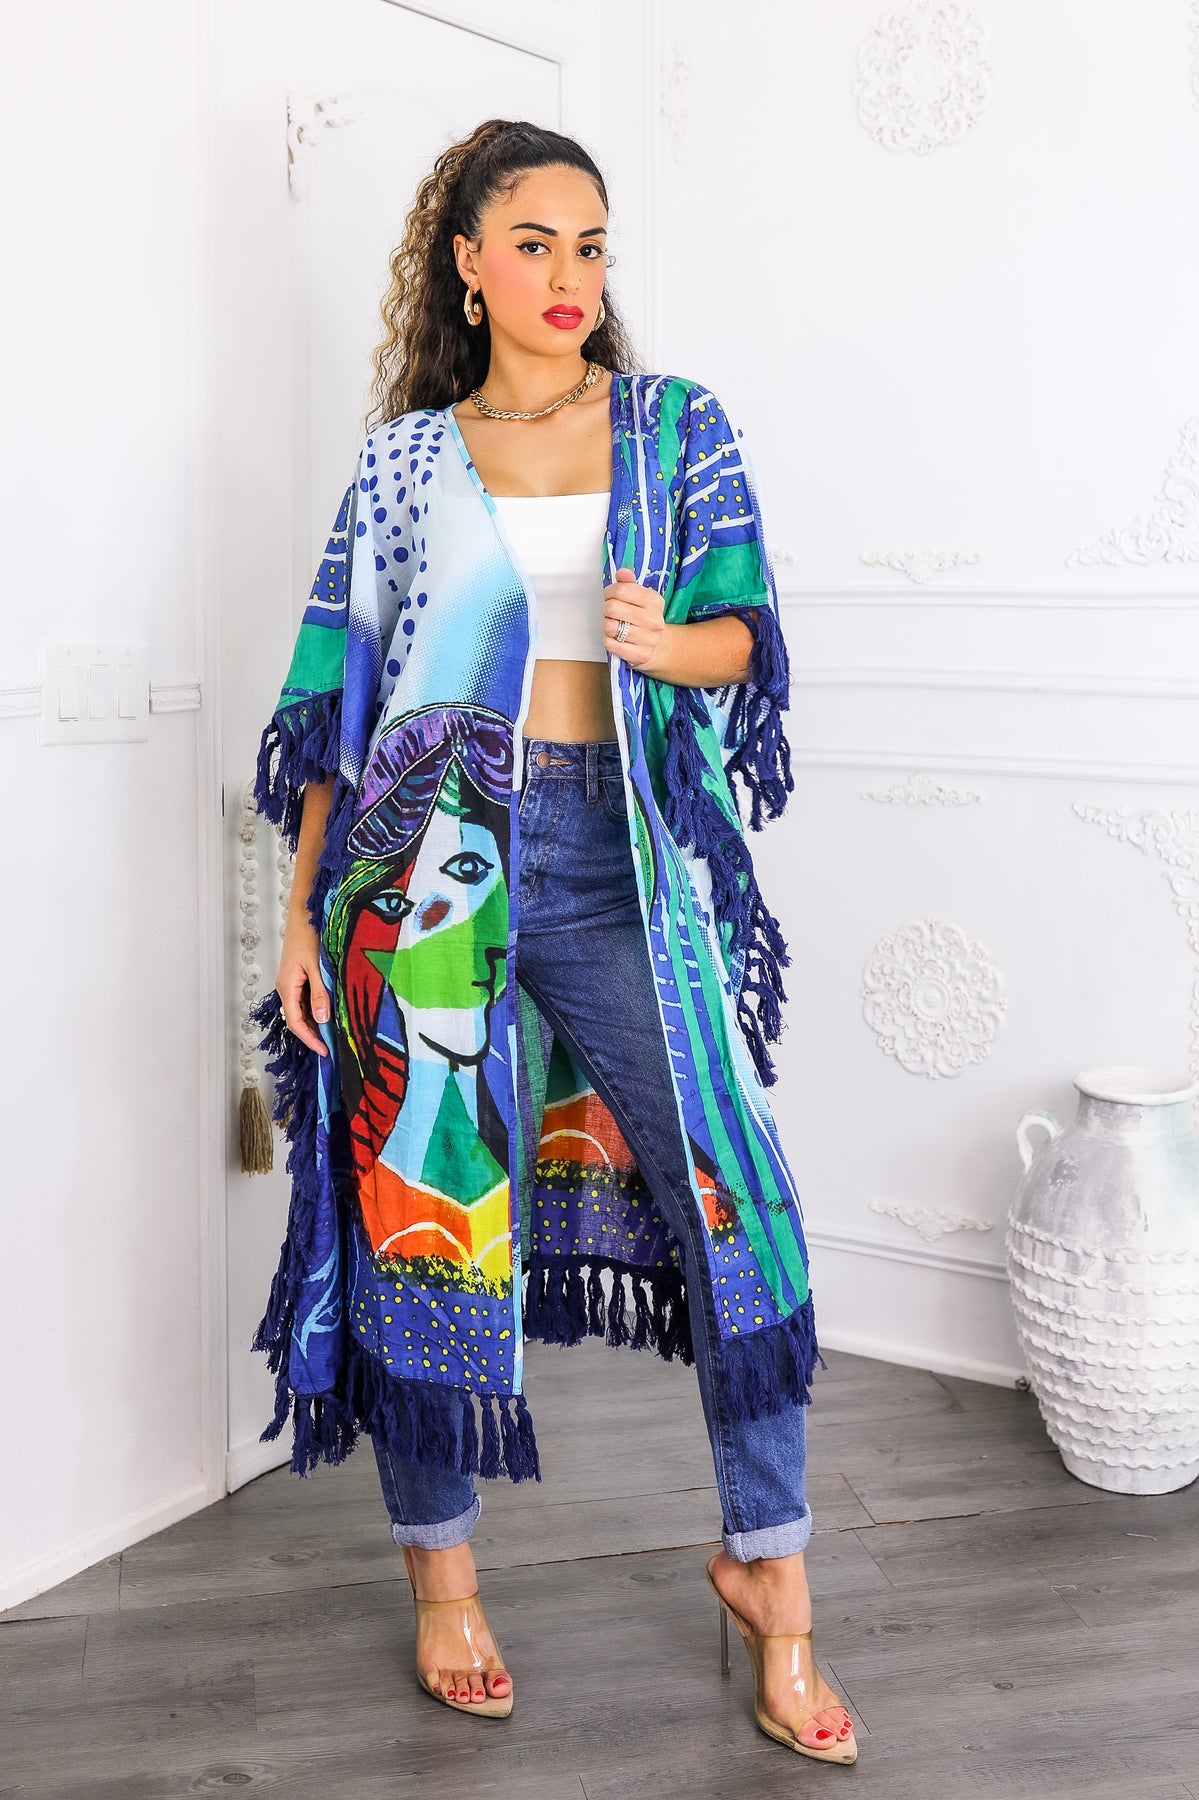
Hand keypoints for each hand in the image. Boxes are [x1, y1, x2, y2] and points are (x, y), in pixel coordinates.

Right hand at [276, 920, 330, 1056]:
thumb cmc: (309, 936)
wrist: (304, 913)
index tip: (325, 1052)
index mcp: (287, 987)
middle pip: (298, 1019)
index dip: (310, 1039)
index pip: (296, 1023)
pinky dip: (317, 1010)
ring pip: (303, 1010)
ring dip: (316, 1023)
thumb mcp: (316, 967)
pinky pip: (306, 999)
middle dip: (313, 1035)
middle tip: (333, 1047)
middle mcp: (287, 988)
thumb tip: (322, 1020)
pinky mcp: (299, 976)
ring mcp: (292, 982)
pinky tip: (330, 1014)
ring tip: (334, 1035)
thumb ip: (319, 994)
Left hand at [602, 567, 670, 673]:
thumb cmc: (643, 618)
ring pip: (609, 627)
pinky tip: (616, 639)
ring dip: (606, 625)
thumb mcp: (640, 597)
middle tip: (611, 613)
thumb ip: (628, 583)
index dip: (609, 592)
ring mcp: (648, 639)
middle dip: (606, 609)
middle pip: (612, 608)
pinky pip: (610, 644)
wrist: (659, 646)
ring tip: (614, 626)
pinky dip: (608, 640)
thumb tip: (622, 572)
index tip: (610, 596)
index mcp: (654, 601)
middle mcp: (654, 620)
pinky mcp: (640, 655)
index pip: (621, 590)